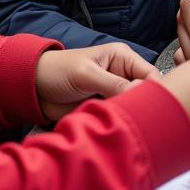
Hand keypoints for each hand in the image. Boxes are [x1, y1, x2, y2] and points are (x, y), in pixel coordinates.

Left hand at [35, 43, 159, 121]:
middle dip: (143, 107)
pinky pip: (118, 117)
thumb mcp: (87, 74)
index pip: (150, 74)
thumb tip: (141, 90)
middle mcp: (122, 74)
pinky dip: (118, 124)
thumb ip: (114, 83)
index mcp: (123, 58)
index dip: (156, 90)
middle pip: (144, 93)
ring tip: (127, 128)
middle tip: (142, 123)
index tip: (156, 109)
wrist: (33, 88)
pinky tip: (117, 131)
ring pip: (132, 108)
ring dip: (129, 117)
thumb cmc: (58, 71)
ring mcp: (113, 93)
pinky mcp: (104, 108)